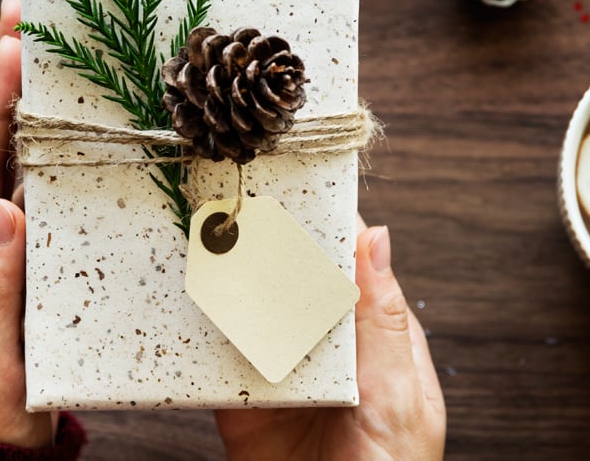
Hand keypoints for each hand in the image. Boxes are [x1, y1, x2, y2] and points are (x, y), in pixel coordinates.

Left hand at [0, 0, 54, 447]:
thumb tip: (4, 211)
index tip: (13, 48)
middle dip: (5, 84)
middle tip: (25, 18)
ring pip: (13, 167)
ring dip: (29, 108)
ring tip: (49, 52)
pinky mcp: (22, 267)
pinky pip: (37, 197)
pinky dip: (52, 154)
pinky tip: (73, 127)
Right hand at [214, 224, 445, 459]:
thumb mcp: (397, 397)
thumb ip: (381, 322)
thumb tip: (376, 239)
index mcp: (375, 341)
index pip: (350, 268)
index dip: (327, 228)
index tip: (300, 188)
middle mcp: (328, 351)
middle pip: (295, 285)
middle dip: (270, 248)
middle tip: (240, 210)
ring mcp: (284, 374)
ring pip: (253, 316)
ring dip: (231, 286)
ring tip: (207, 247)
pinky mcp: (242, 401)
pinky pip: (216, 359)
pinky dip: (202, 333)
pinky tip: (192, 307)